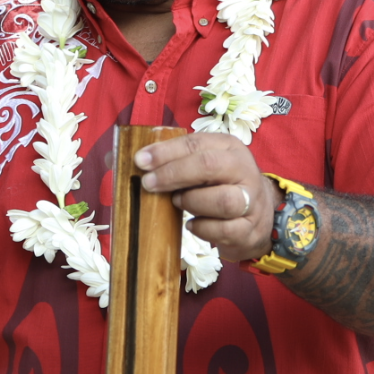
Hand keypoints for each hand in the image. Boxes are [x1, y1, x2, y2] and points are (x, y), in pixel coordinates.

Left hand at [136, 132, 281, 261]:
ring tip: (177, 203)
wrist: (260, 214)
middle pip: (209, 166)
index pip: (195, 143)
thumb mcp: (200, 166)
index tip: (140, 161)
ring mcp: (251, 200)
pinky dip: (203, 229)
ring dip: (192, 202)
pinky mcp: (250, 228)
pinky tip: (192, 225)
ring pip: (222, 200)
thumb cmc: (219, 185)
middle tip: (148, 184)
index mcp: (228, 147)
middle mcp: (244, 170)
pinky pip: (225, 230)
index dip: (165, 152)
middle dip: (174, 174)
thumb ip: (166, 161)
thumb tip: (112, 158)